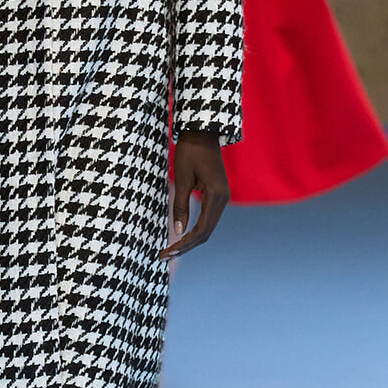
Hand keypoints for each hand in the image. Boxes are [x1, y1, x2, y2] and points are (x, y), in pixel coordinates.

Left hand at [161, 130, 229, 257]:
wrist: (202, 131)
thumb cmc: (190, 151)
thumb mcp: (182, 178)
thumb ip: (180, 205)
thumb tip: (178, 231)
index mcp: (216, 196)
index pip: (201, 230)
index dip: (183, 244)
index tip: (166, 252)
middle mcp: (223, 199)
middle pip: (205, 233)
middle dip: (185, 246)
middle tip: (164, 256)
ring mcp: (221, 198)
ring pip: (207, 227)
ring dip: (190, 240)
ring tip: (170, 251)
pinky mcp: (217, 195)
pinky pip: (207, 218)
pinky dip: (195, 229)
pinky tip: (181, 236)